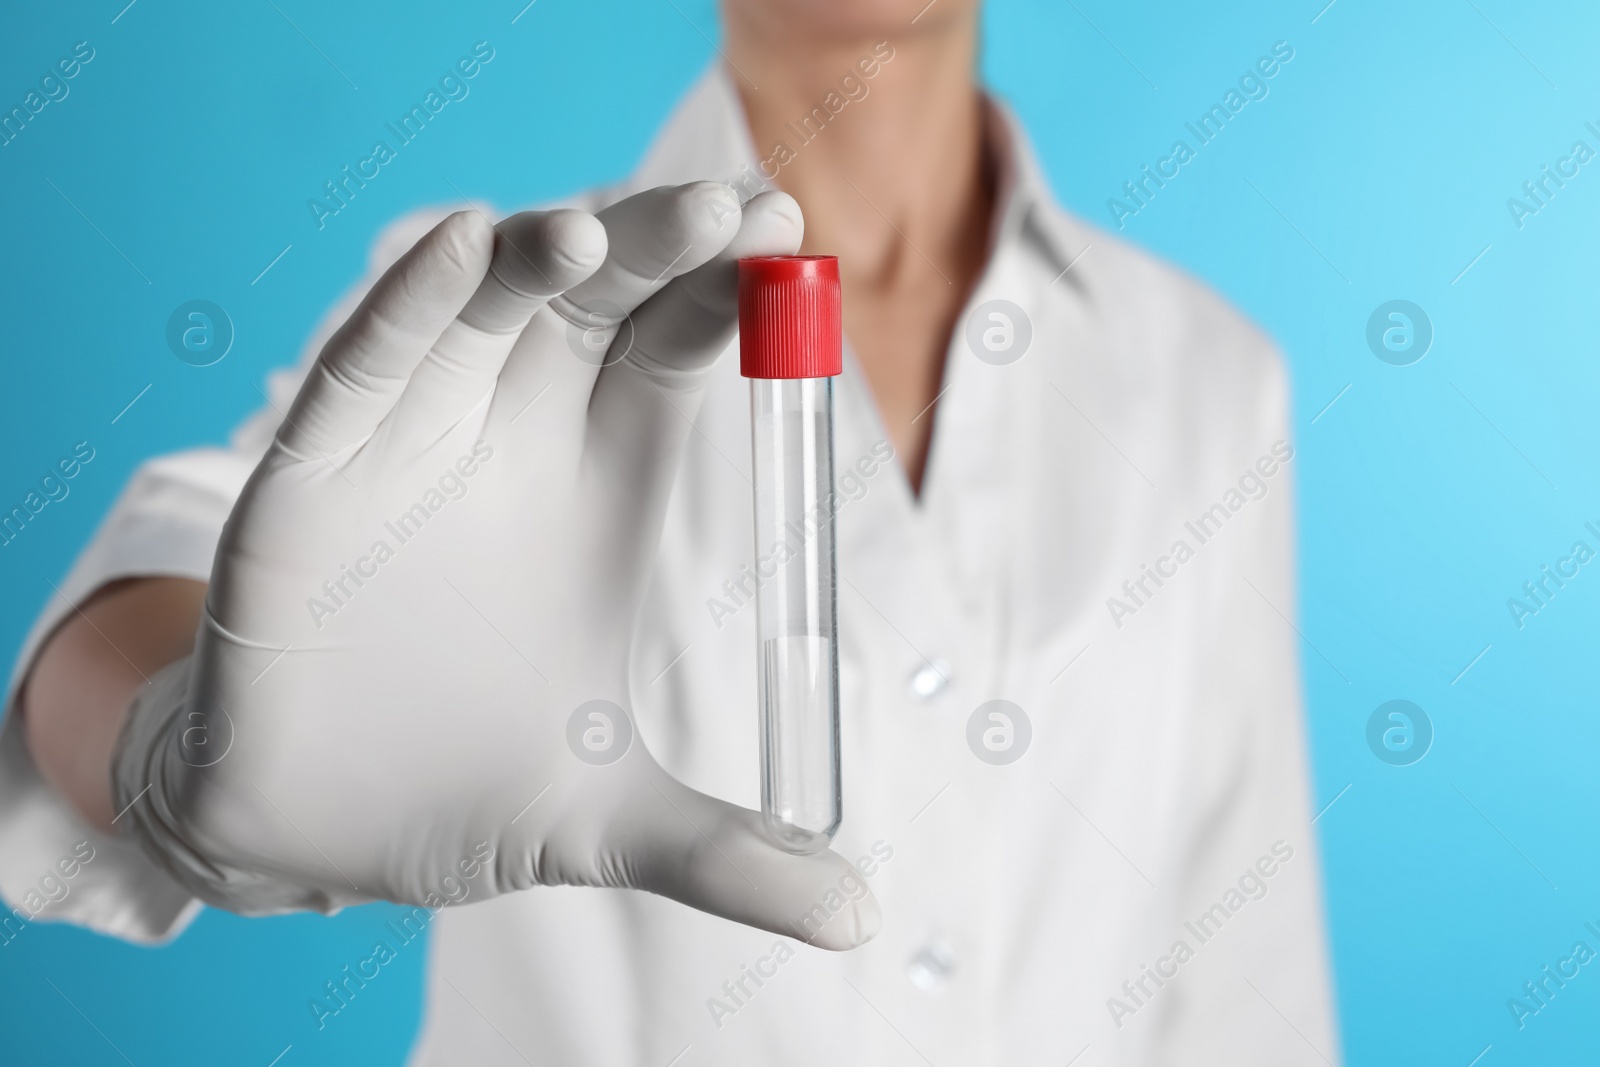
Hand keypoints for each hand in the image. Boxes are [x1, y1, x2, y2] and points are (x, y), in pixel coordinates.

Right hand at [115, 183, 879, 949]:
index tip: (792, 246)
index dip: (729, 293)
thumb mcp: (610, 818)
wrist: (321, 823)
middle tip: (733, 215)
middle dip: (655, 248)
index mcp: (601, 473)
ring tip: (596, 236)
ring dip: (531, 260)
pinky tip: (450, 253)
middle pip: (592, 300)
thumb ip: (725, 854)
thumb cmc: (470, 777)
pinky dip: (402, 313)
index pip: (674, 343)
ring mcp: (411, 441)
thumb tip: (860, 921)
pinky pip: (358, 374)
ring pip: (475, 311)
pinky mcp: (312, 478)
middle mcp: (514, 431)